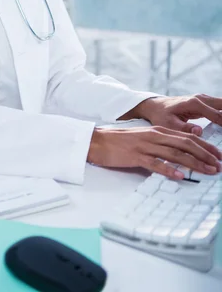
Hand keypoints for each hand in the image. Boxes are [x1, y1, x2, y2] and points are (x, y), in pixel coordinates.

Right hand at [87, 126, 221, 179]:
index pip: (187, 136)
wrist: (98, 140)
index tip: (218, 155)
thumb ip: (161, 144)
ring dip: (194, 163)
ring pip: (175, 153)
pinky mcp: (136, 156)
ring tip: (208, 171)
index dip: (205, 146)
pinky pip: (155, 163)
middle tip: (219, 164)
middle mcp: (155, 136)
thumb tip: (179, 156)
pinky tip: (180, 176)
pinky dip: (169, 170)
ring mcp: (146, 145)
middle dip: (205, 154)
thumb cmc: (121, 142)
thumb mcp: (144, 139)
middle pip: (186, 143)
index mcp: (158, 131)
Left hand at [133, 94, 221, 135]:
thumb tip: (200, 131)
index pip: (218, 115)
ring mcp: (204, 99)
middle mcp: (201, 99)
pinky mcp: (206, 102)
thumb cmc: (161, 116)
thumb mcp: (169, 125)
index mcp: (194, 104)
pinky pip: (221, 107)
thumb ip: (184, 129)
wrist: (156, 106)